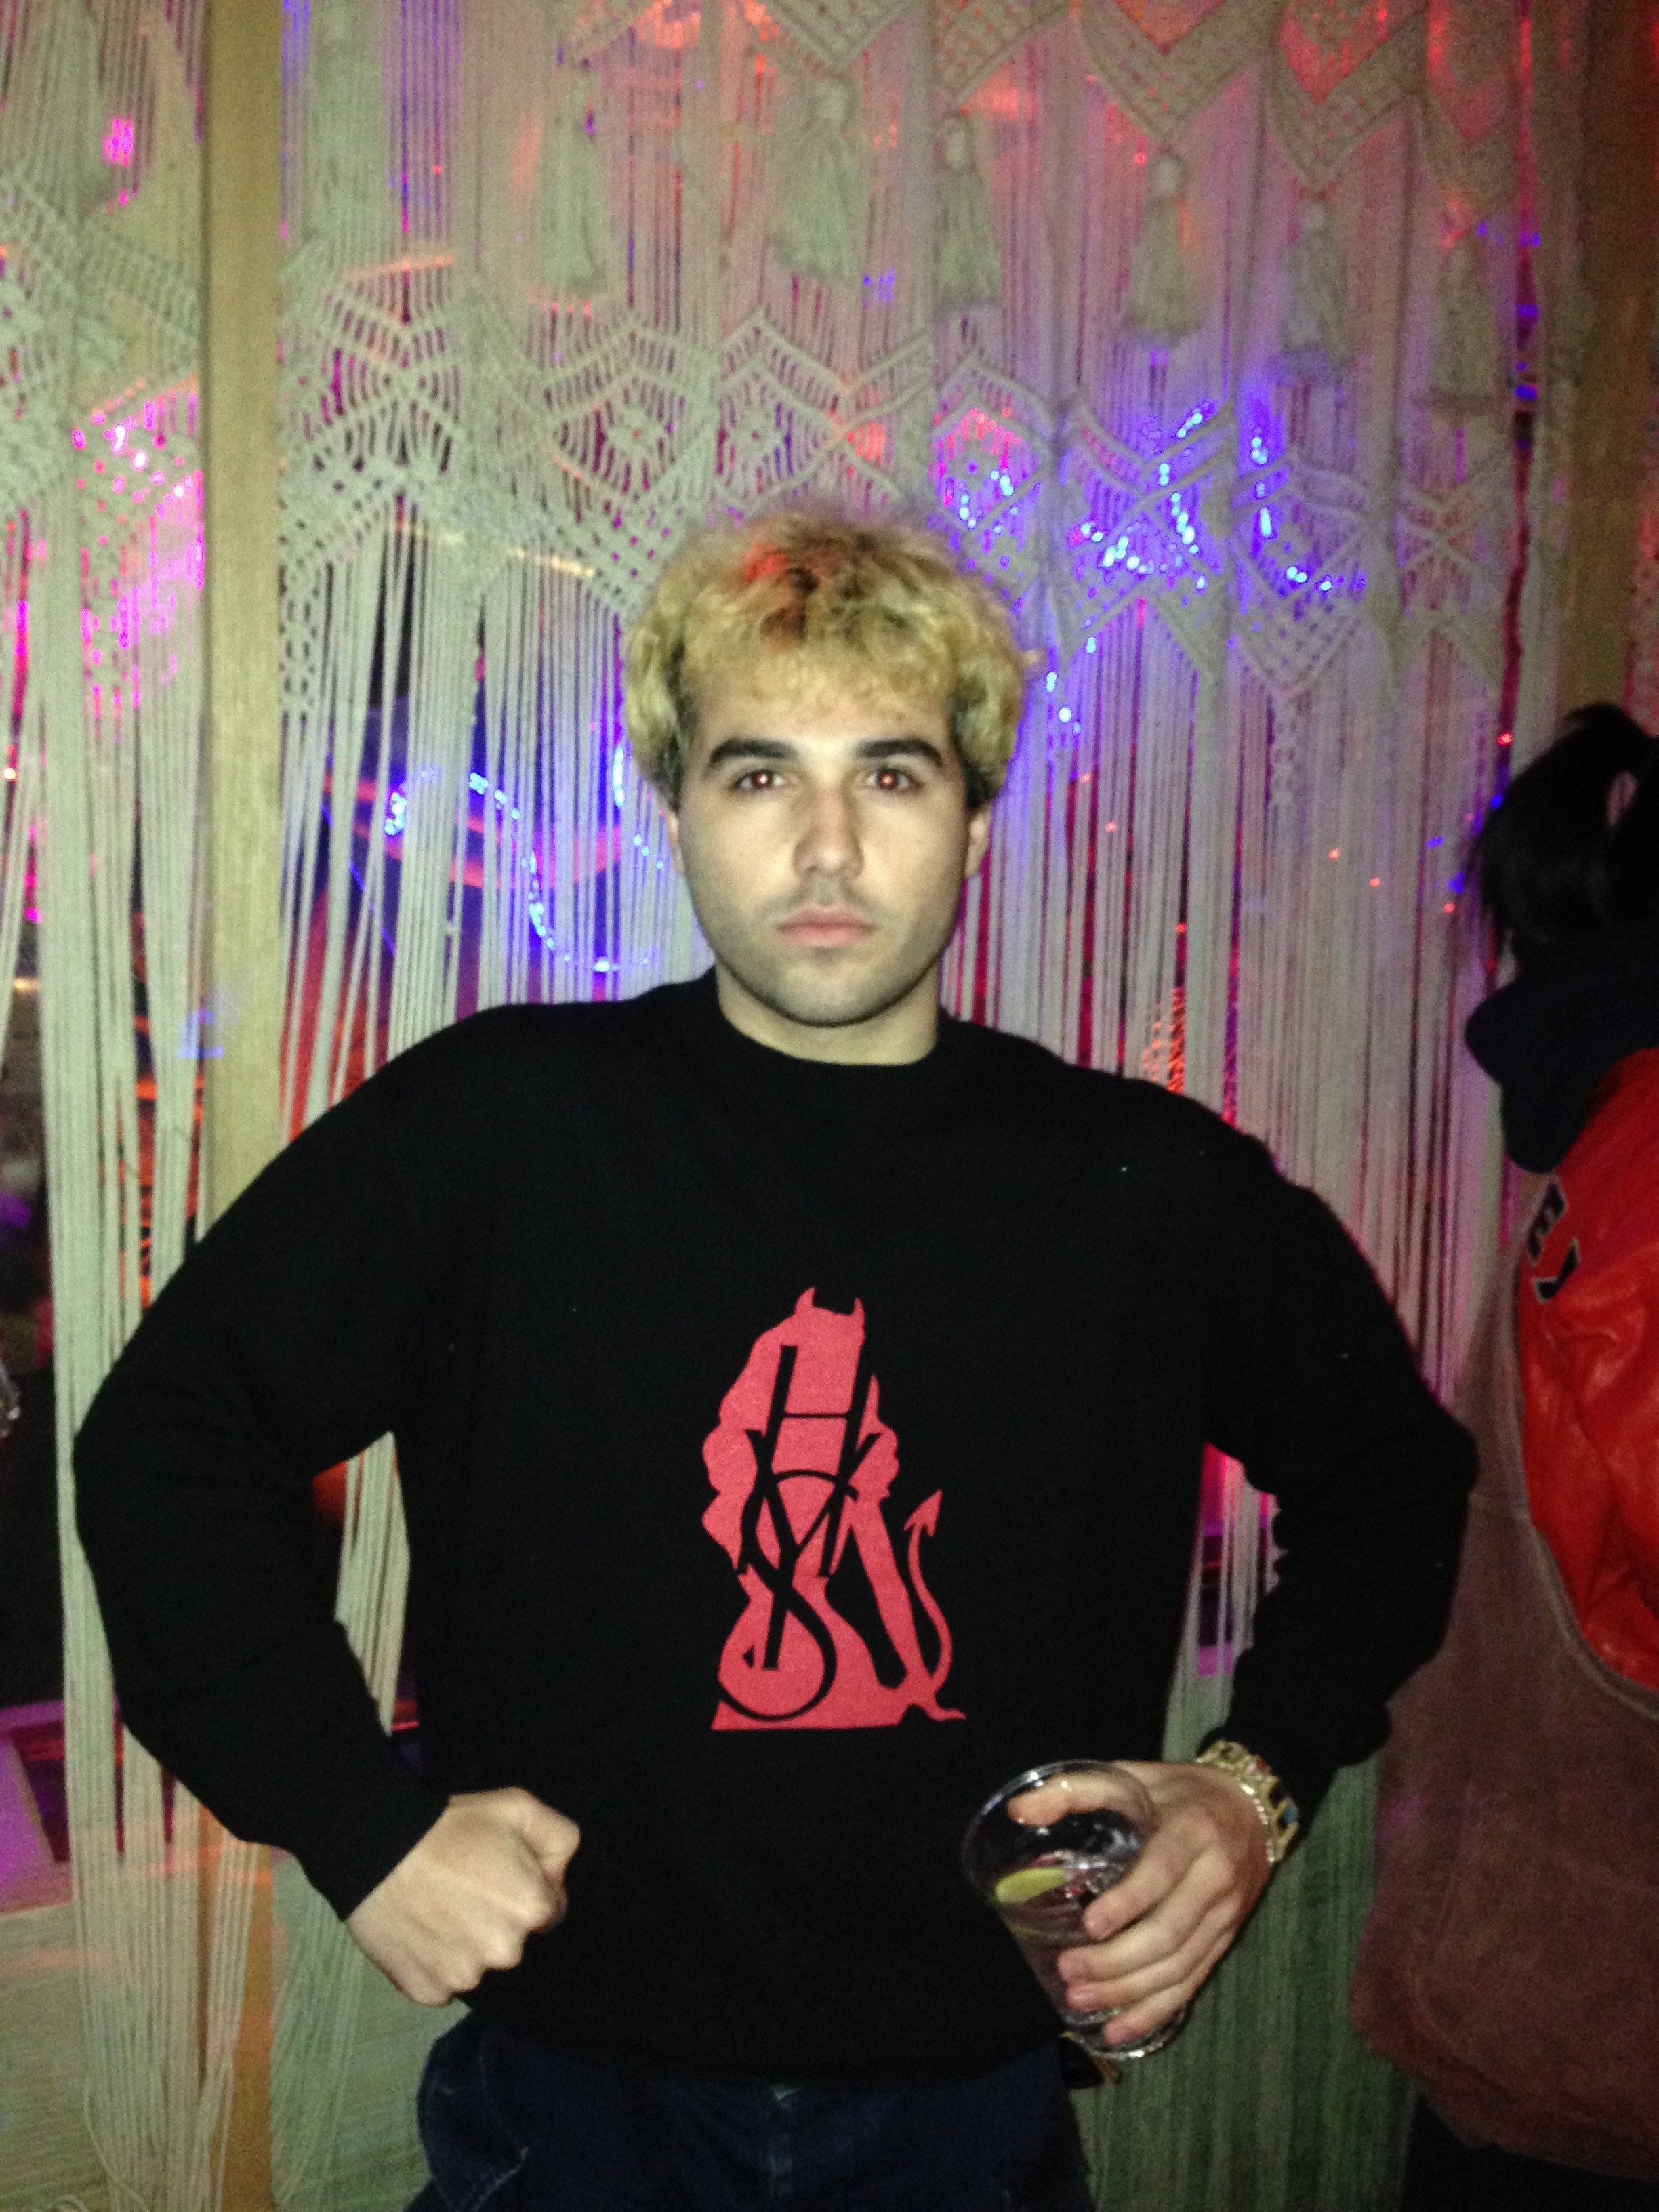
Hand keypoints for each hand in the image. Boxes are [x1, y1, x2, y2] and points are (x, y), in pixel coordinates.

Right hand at [345, 1787, 579, 2004]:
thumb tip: (558, 1877)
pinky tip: (421, 1930)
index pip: (549, 1911)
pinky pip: (443, 1981)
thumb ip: (559, 1838)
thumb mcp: (518, 1807)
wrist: (378, 1851)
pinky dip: (434, 1962)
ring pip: (477, 1963)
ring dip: (465, 1943)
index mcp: (532, 1909)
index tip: (497, 1873)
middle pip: (512, 1940)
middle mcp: (505, 1952)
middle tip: (464, 1888)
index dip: (524, 1888)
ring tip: (438, 1907)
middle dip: (497, 1919)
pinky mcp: (428, 1991)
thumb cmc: (450, 1827)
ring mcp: (465, 1977)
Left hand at [1009, 1760, 1270, 2045]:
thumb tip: (1018, 1810)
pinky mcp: (1225, 1940)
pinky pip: (1193, 1983)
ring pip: (1180, 1966)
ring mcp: (1225, 1914)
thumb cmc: (1178, 1793)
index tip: (1090, 1924)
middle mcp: (1216, 1877)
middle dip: (1118, 1961)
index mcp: (1193, 1830)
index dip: (1129, 1902)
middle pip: (1170, 1932)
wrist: (1250, 1808)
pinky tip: (1120, 2030)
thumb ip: (1076, 1789)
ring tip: (1081, 2000)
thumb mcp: (1133, 1774)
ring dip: (1130, 1992)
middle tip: (1069, 1970)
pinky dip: (1156, 2011)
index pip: (1163, 1872)